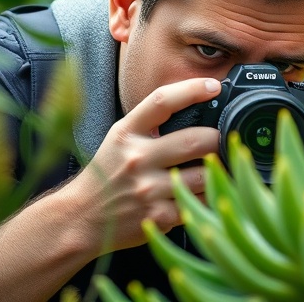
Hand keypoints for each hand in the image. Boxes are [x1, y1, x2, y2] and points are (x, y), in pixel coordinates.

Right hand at [65, 77, 221, 252]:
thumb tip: (197, 108)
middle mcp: (137, 158)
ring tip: (217, 168)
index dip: (192, 89)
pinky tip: (202, 195)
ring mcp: (148, 189)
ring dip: (217, 171)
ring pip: (204, 175)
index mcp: (127, 133)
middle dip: (217, 139)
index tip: (215, 86)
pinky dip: (206, 198)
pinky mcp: (159, 215)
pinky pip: (198, 202)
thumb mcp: (120, 140)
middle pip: (195, 140)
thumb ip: (150, 125)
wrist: (81, 218)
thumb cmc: (107, 175)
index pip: (162, 101)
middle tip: (222, 141)